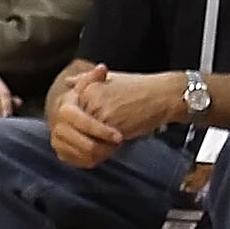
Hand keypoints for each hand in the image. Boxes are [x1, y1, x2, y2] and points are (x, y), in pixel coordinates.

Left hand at [64, 66, 183, 152]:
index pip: (74, 114)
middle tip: (103, 138)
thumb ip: (85, 81)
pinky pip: (102, 144)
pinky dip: (107, 149)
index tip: (97, 126)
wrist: (161, 95)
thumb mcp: (109, 79)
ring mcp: (100, 113)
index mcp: (87, 88)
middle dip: (88, 136)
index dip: (85, 125)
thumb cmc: (138, 87)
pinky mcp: (112, 126)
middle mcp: (89, 100)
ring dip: (97, 144)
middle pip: (79, 128)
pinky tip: (118, 143)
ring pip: (89, 138)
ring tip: (111, 142)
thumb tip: (68, 82)